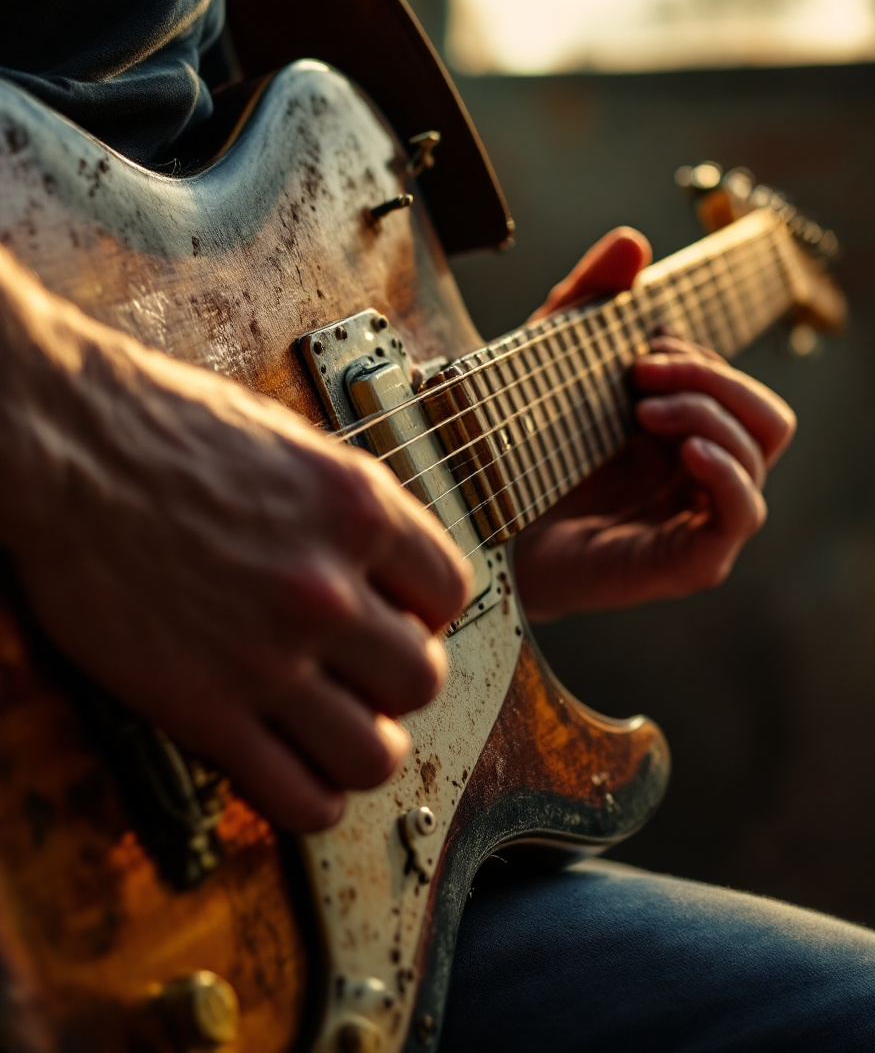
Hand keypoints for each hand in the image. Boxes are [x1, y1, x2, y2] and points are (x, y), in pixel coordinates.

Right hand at [0, 247, 471, 830]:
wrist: (65, 441)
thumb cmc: (167, 430)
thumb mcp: (293, 444)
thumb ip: (351, 512)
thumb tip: (389, 564)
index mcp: (357, 511)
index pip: (450, 593)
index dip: (428, 614)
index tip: (400, 620)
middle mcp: (326, 587)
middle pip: (422, 679)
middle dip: (398, 683)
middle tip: (364, 676)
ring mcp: (267, 654)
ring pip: (376, 753)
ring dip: (368, 749)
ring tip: (339, 732)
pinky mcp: (203, 708)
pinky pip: (297, 796)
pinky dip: (314, 802)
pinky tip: (299, 776)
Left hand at [513, 229, 795, 620]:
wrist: (474, 528)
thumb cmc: (511, 452)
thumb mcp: (546, 363)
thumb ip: (585, 300)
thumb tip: (635, 241)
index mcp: (681, 434)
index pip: (734, 389)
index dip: (699, 359)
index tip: (640, 348)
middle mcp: (698, 476)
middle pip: (766, 418)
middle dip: (714, 380)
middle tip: (642, 371)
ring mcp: (696, 518)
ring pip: (757, 457)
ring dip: (710, 416)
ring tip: (641, 410)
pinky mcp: (686, 562)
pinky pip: (741, 515)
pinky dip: (728, 475)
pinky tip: (688, 451)